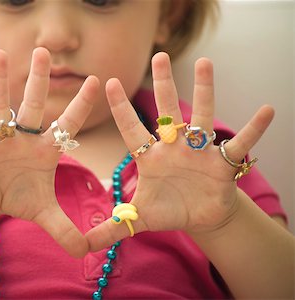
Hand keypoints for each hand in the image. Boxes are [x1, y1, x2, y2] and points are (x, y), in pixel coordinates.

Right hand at [0, 47, 99, 256]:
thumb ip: (65, 229)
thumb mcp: (44, 214)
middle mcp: (23, 139)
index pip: (67, 125)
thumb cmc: (20, 197)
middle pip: (32, 106)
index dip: (80, 105)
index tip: (95, 81)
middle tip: (45, 51)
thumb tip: (87, 253)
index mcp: (45, 150)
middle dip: (38, 80)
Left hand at [86, 52, 273, 250]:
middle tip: (159, 55)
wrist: (198, 216)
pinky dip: (253, 129)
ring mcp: (199, 151)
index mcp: (149, 157)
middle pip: (166, 111)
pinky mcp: (222, 163)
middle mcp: (173, 147)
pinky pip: (239, 144)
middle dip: (162, 84)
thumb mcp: (139, 218)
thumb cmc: (168, 210)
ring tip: (206, 63)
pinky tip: (268, 111)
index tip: (107, 81)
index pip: (131, 129)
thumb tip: (82, 248)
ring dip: (204, 92)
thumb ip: (111, 228)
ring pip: (201, 116)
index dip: (120, 108)